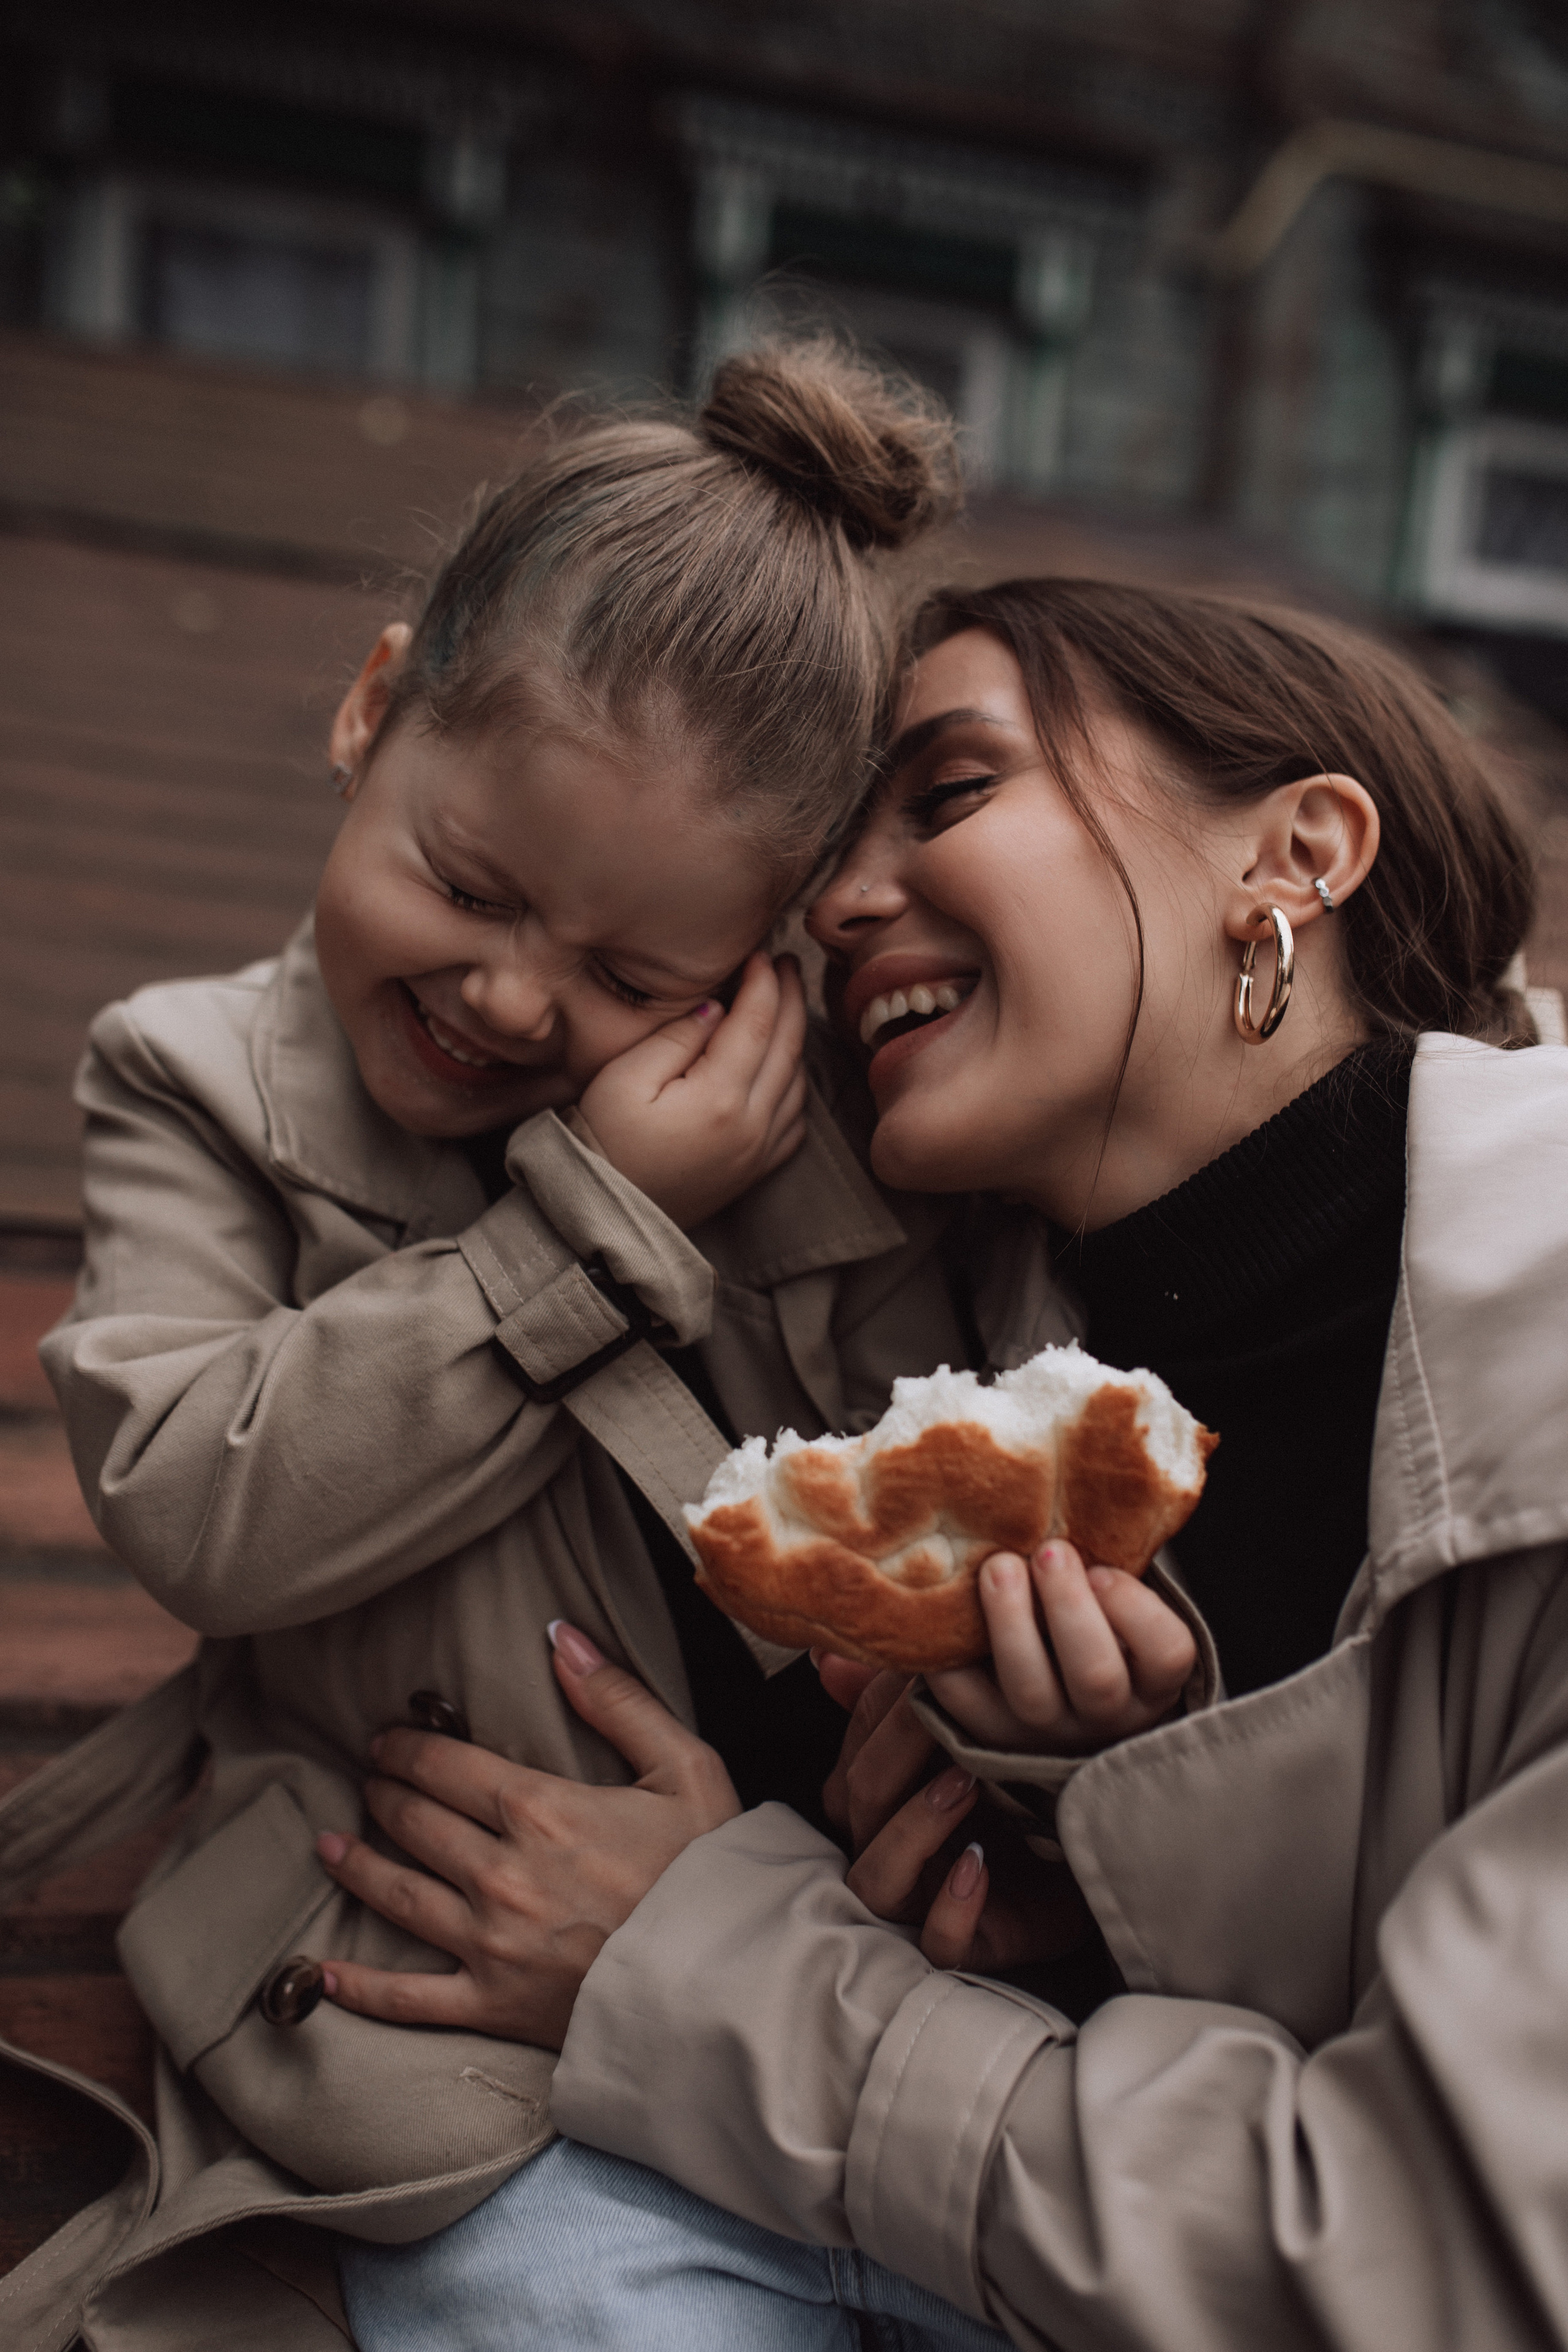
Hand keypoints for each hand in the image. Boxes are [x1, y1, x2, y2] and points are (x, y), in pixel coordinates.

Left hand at [315, 1626, 739, 2047]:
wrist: (729, 1985)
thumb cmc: (712, 1874)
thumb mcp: (684, 1767)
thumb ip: (617, 1698)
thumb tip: (561, 1635)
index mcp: (541, 1811)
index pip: (446, 1767)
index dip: (407, 1748)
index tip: (386, 1739)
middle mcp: (500, 1875)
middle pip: (415, 1824)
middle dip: (385, 1796)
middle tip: (368, 1782)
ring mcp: (490, 1946)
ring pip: (397, 1897)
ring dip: (355, 1864)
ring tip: (328, 1845)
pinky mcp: (493, 2007)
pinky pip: (408, 2000)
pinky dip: (360, 1987)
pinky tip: (324, 1971)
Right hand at [580, 952, 807, 1227]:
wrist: (604, 1215)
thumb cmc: (603, 1141)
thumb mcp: (625, 1078)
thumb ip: (677, 1036)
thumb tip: (718, 1006)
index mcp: (721, 1097)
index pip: (757, 1022)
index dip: (763, 981)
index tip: (760, 952)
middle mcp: (753, 1125)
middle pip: (788, 1046)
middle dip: (789, 998)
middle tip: (784, 964)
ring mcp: (760, 1151)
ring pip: (798, 1081)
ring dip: (796, 1037)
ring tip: (784, 1003)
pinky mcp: (756, 1171)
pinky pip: (794, 1118)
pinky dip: (795, 1082)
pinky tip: (781, 1064)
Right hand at [818, 1660, 1088, 1971]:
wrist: (1080, 1868)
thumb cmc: (1017, 1798)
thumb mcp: (973, 1738)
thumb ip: (907, 1699)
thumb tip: (829, 1656)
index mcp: (877, 1796)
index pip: (856, 1747)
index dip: (883, 1708)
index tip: (926, 1669)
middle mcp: (884, 1847)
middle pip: (858, 1801)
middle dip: (897, 1751)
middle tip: (941, 1710)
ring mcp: (917, 1901)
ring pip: (876, 1875)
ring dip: (913, 1826)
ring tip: (962, 1784)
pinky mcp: (963, 1944)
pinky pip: (938, 1941)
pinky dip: (952, 1908)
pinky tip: (977, 1867)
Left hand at [927, 1541, 1195, 1755]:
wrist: (1058, 1700)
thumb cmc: (1097, 1624)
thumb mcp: (1122, 1603)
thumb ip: (1114, 1562)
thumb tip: (1100, 1493)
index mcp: (1152, 1679)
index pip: (1167, 1655)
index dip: (1137, 1610)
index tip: (1102, 1567)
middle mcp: (1106, 1713)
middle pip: (1095, 1676)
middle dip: (1068, 1607)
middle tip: (1047, 1550)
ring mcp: (1047, 1731)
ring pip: (1032, 1693)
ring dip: (1012, 1624)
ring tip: (997, 1567)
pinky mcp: (992, 1733)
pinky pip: (968, 1702)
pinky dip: (951, 1657)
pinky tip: (944, 1611)